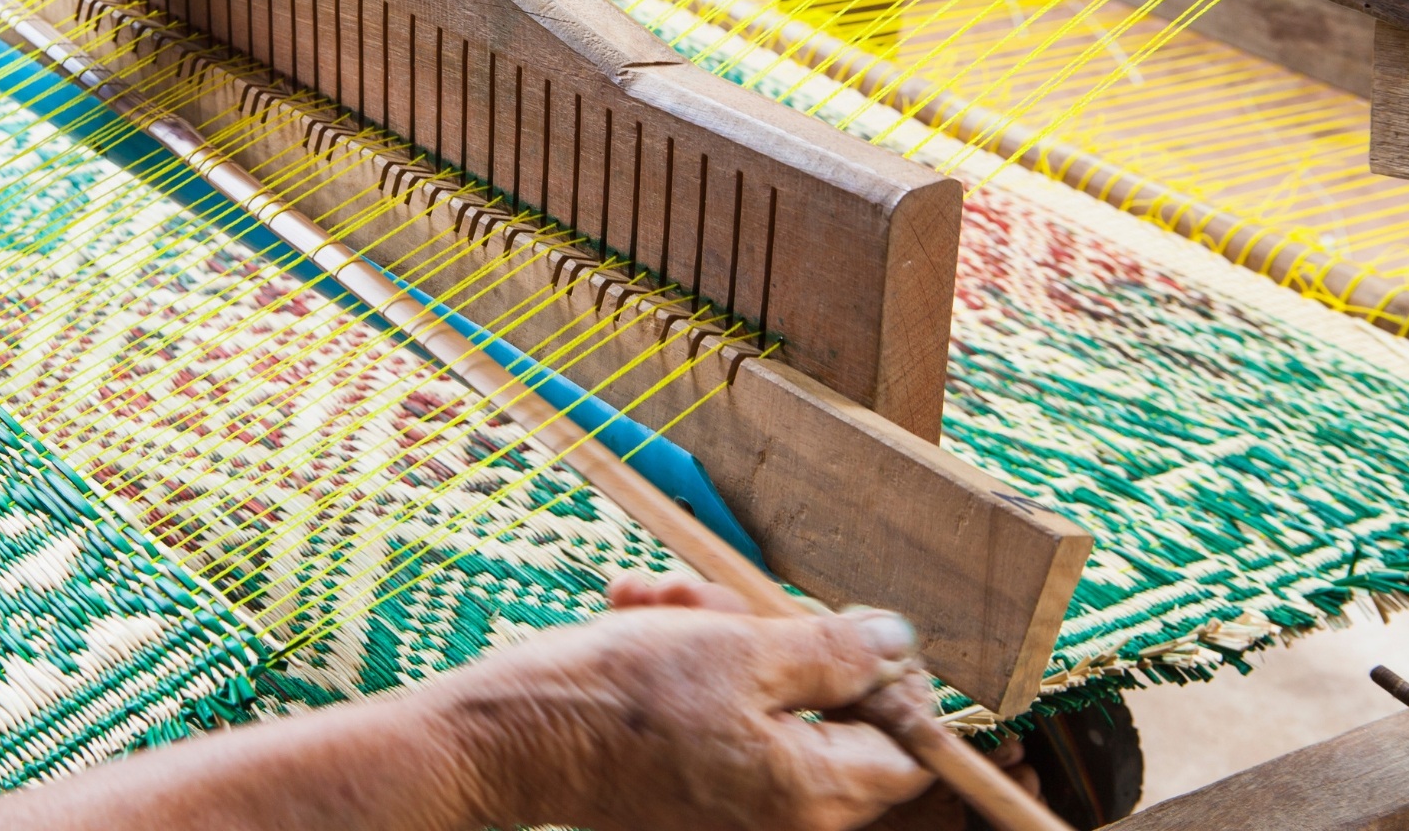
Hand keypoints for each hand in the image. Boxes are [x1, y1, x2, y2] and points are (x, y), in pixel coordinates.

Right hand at [426, 576, 932, 830]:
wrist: (504, 736)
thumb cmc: (619, 697)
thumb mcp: (739, 649)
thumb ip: (832, 653)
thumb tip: (899, 645)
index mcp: (810, 792)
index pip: (903, 746)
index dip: (883, 678)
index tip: (838, 626)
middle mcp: (777, 813)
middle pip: (823, 712)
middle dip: (773, 636)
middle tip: (717, 599)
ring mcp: (726, 802)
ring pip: (757, 696)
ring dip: (714, 634)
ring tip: (656, 603)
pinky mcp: (681, 784)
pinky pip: (709, 713)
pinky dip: (680, 662)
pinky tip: (636, 619)